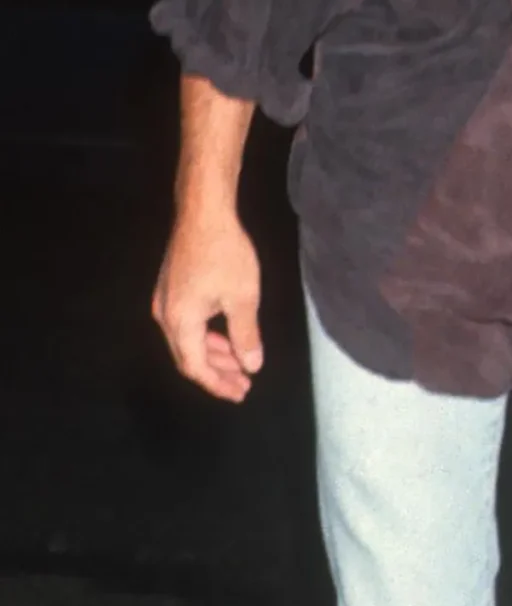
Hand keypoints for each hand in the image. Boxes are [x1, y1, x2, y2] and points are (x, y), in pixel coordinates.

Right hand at [152, 211, 263, 401]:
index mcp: (180, 321)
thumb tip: (251, 365)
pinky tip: (226, 338)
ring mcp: (164, 301)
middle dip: (217, 374)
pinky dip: (207, 337)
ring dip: (213, 355)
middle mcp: (165, 315)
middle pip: (188, 357)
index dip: (217, 384)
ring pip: (187, 341)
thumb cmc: (225, 253)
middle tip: (243, 385)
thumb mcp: (243, 298)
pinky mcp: (171, 289)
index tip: (240, 393)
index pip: (195, 367)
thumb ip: (246, 336)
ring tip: (240, 365)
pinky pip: (186, 325)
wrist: (203, 212)